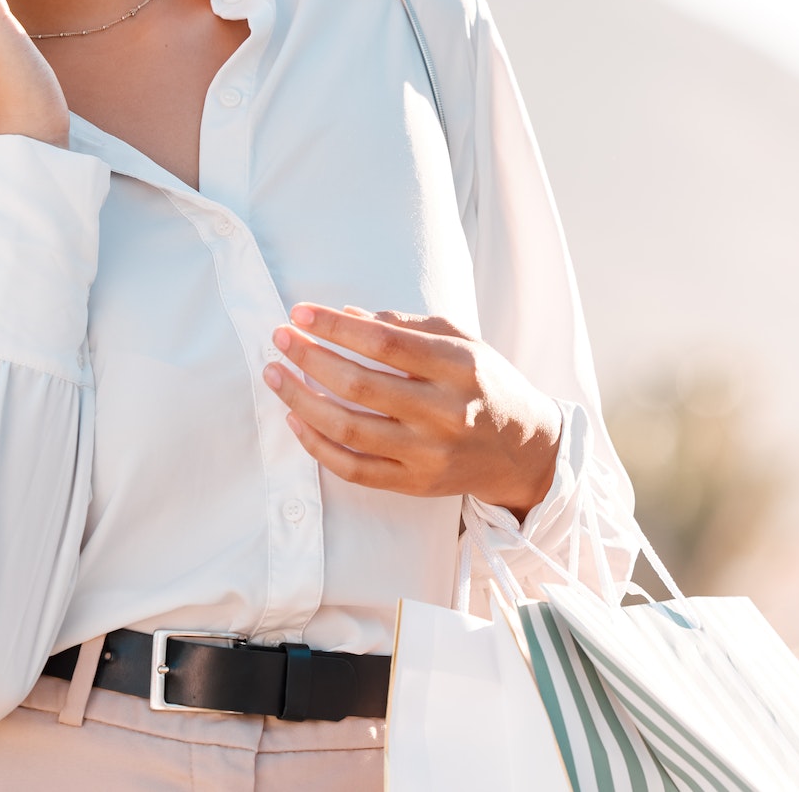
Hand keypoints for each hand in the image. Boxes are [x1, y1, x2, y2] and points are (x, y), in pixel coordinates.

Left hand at [264, 304, 563, 520]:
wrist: (523, 449)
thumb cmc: (486, 384)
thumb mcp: (463, 342)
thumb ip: (409, 326)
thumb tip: (348, 315)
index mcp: (460, 368)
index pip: (385, 343)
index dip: (336, 327)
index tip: (300, 313)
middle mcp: (445, 413)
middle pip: (359, 385)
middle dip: (309, 357)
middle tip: (280, 338)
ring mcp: (429, 454)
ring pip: (348, 429)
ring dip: (301, 399)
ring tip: (276, 375)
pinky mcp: (415, 484)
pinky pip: (353, 469)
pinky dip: (317, 445)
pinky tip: (296, 419)